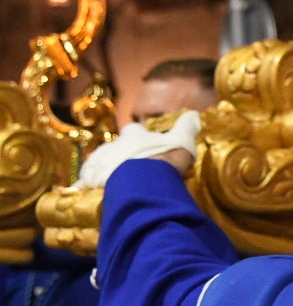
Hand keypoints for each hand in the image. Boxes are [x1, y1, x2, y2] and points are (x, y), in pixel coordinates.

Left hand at [75, 111, 201, 188]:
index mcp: (134, 136)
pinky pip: (84, 183)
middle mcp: (114, 146)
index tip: (141, 140)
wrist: (144, 181)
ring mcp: (100, 163)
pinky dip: (84, 186)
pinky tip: (85, 191)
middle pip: (112, 146)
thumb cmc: (164, 158)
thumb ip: (187, 127)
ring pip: (96, 162)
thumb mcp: (183, 140)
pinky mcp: (90, 181)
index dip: (137, 134)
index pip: (133, 130)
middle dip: (118, 154)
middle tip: (128, 165)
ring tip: (109, 179)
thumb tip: (195, 113)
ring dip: (102, 169)